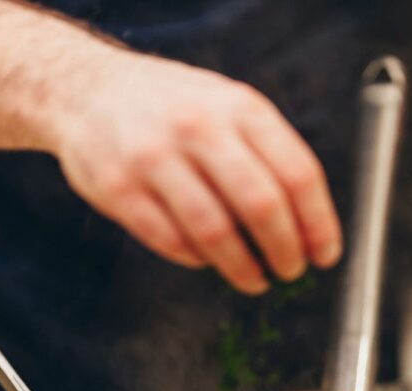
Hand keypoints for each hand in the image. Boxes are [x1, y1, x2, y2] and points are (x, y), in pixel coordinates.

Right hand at [54, 51, 342, 293]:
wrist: (86, 90)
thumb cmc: (174, 109)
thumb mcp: (228, 108)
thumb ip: (267, 156)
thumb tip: (308, 227)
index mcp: (238, 107)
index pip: (297, 173)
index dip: (318, 223)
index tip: (325, 255)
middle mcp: (198, 127)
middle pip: (262, 205)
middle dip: (285, 251)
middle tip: (290, 270)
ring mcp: (154, 158)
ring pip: (215, 232)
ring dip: (243, 267)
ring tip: (255, 280)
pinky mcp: (119, 190)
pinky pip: (171, 242)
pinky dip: (197, 259)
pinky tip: (206, 259)